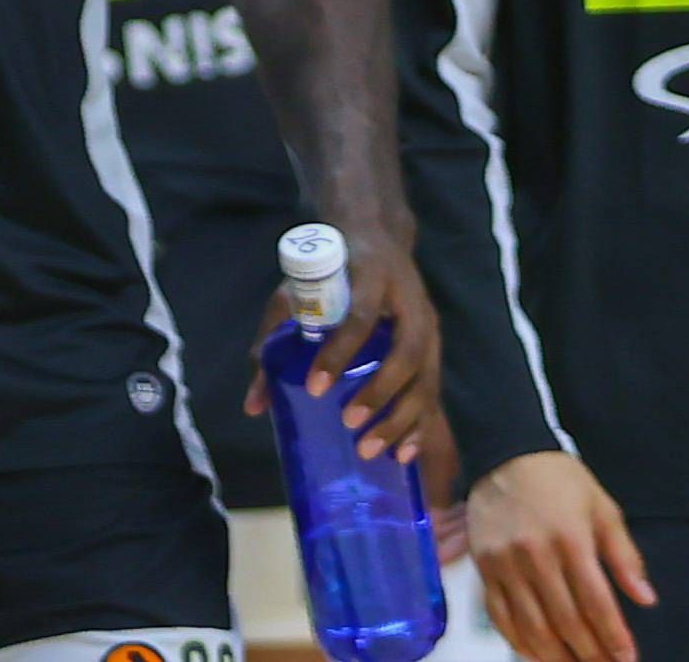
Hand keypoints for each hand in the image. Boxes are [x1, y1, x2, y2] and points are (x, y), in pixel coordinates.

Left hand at [239, 226, 440, 463]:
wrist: (375, 235)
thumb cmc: (328, 269)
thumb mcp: (294, 291)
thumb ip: (271, 341)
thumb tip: (254, 406)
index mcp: (371, 276)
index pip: (361, 316)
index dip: (339, 352)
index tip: (315, 387)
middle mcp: (409, 301)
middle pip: (405, 353)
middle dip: (379, 393)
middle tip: (349, 424)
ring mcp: (428, 324)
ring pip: (425, 376)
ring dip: (401, 418)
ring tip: (370, 448)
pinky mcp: (434, 345)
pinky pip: (432, 389)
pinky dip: (419, 423)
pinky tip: (403, 453)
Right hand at [468, 450, 656, 661]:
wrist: (505, 454)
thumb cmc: (559, 480)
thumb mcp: (603, 508)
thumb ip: (624, 556)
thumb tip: (646, 598)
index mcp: (570, 539)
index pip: (596, 602)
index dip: (613, 636)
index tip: (626, 658)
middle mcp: (535, 554)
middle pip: (565, 620)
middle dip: (590, 652)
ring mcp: (505, 563)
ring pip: (531, 625)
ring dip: (556, 656)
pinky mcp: (484, 567)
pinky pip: (499, 615)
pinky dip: (518, 641)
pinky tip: (536, 655)